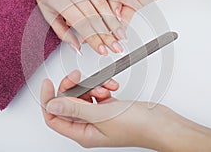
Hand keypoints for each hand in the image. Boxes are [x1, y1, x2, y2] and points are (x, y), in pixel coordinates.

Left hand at [28, 0, 126, 54]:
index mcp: (59, 0)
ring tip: (121, 35)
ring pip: (102, 4)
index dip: (94, 39)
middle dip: (107, 35)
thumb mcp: (46, 10)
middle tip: (116, 47)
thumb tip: (77, 47)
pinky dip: (114, 2)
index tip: (102, 50)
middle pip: (94, 16)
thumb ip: (61, 31)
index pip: (81, 24)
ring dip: (114, 22)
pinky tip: (120, 14)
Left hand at [40, 70, 177, 149]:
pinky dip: (102, 86)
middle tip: (78, 76)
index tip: (49, 82)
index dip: (48, 100)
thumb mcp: (102, 116)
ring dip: (91, 86)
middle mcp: (89, 125)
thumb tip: (51, 105)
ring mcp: (99, 115)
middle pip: (68, 103)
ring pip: (83, 96)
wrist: (162, 124)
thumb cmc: (138, 126)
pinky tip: (111, 86)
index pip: (54, 118)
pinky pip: (97, 93)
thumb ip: (75, 109)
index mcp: (83, 133)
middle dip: (72, 87)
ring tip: (104, 87)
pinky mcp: (109, 106)